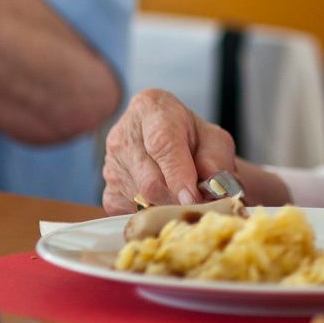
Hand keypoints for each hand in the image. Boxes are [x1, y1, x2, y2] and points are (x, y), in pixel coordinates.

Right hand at [101, 89, 235, 212]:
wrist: (171, 142)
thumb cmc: (191, 137)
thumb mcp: (213, 138)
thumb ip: (215, 159)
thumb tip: (211, 189)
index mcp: (151, 109)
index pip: (162, 144)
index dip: (178, 174)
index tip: (191, 196)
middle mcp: (123, 135)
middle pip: (150, 181)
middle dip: (179, 197)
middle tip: (201, 203)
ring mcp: (111, 166)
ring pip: (143, 201)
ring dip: (169, 206)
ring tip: (184, 194)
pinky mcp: (108, 193)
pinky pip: (133, 214)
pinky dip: (154, 214)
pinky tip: (165, 199)